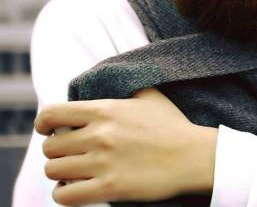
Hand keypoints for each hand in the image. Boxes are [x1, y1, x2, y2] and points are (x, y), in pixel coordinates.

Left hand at [34, 87, 216, 205]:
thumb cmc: (174, 126)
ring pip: (53, 171)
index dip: (44, 124)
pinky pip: (65, 196)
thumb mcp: (151, 97)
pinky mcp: (109, 188)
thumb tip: (112, 78)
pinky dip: (64, 194)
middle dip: (57, 152)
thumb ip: (127, 87)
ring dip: (60, 173)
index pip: (51, 115)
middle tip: (71, 154)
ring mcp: (103, 163)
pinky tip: (75, 189)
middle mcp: (99, 135)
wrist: (195, 157)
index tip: (49, 130)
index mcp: (105, 110)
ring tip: (73, 172)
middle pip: (50, 147)